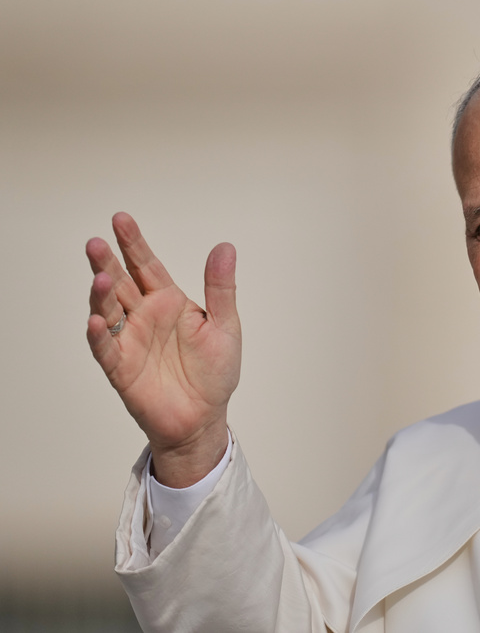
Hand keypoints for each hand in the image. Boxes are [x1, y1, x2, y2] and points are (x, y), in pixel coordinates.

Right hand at [86, 213, 240, 486]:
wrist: (205, 417)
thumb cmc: (214, 372)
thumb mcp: (225, 325)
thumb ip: (221, 288)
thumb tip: (225, 247)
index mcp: (169, 302)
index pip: (146, 266)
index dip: (133, 244)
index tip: (120, 219)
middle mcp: (145, 316)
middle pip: (120, 283)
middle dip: (107, 263)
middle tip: (96, 243)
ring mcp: (130, 340)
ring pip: (108, 311)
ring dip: (101, 295)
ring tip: (99, 278)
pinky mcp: (122, 367)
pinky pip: (106, 349)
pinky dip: (99, 336)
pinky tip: (96, 321)